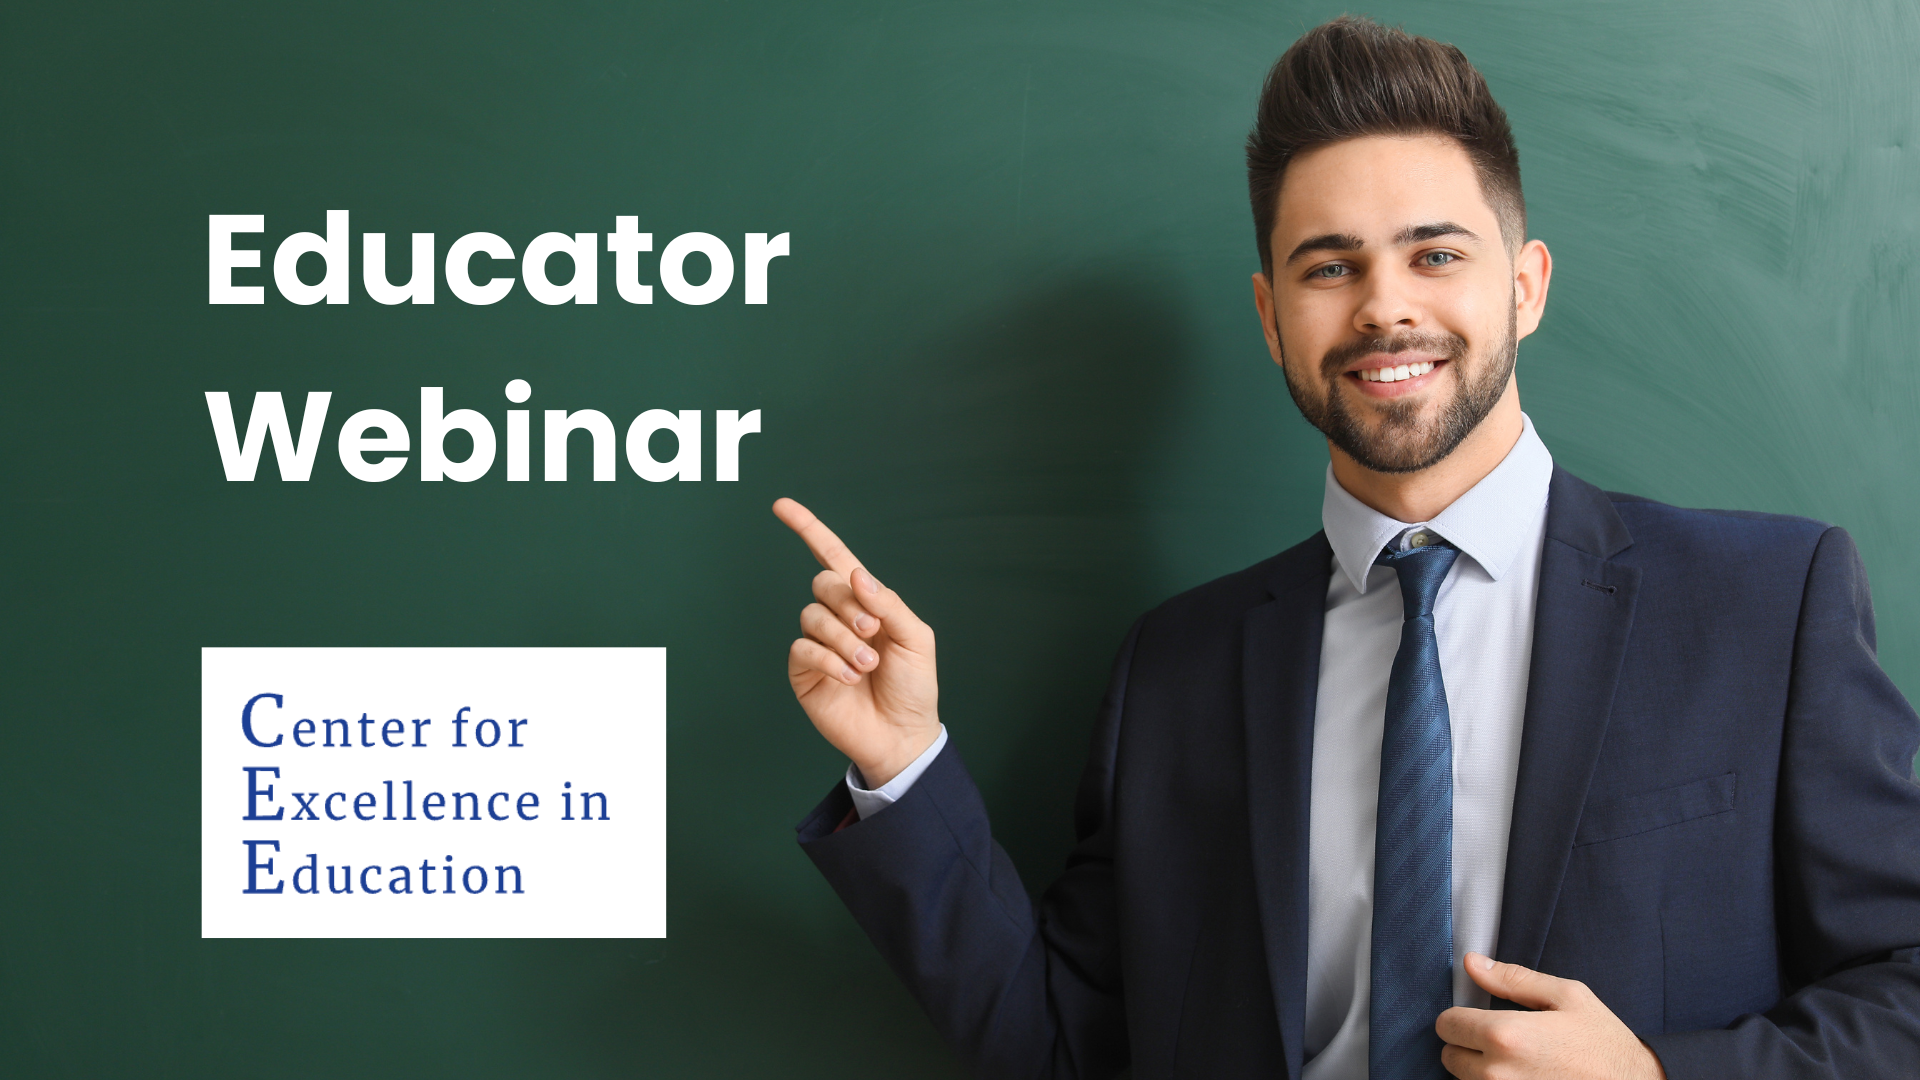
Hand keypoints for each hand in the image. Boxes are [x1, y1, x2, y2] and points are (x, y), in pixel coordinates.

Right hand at [774, 498, 940, 786]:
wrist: (902, 734)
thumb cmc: (914, 686)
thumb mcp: (915, 637)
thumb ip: (888, 603)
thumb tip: (856, 573)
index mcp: (865, 602)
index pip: (832, 557)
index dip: (808, 529)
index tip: (781, 506)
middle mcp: (838, 617)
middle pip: (822, 583)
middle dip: (849, 605)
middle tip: (872, 633)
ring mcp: (818, 643)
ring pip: (812, 616)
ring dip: (843, 639)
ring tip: (867, 664)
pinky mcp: (803, 671)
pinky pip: (802, 648)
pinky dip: (828, 659)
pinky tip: (848, 677)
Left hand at [1436, 953, 1666, 1079]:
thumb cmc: (1604, 1044)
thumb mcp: (1567, 997)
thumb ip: (1512, 979)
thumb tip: (1471, 963)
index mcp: (1506, 1036)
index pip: (1446, 1024)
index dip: (1462, 1017)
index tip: (1481, 1019)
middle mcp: (1497, 1074)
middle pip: (1449, 1056)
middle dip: (1468, 1046)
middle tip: (1504, 1043)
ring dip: (1480, 1071)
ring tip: (1519, 1063)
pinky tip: (1524, 1078)